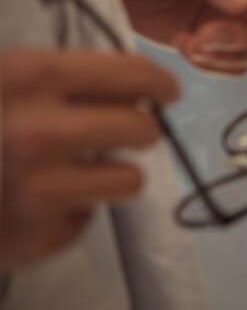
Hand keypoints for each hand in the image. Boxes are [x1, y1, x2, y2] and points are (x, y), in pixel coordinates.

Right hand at [0, 50, 178, 268]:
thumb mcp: (9, 82)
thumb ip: (67, 79)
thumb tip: (145, 84)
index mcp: (29, 76)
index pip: (132, 75)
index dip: (159, 82)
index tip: (168, 92)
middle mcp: (38, 130)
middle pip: (142, 130)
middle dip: (139, 131)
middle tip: (123, 133)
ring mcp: (36, 188)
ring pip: (130, 180)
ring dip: (112, 176)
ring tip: (75, 171)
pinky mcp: (37, 235)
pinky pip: (89, 218)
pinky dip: (73, 211)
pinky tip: (37, 202)